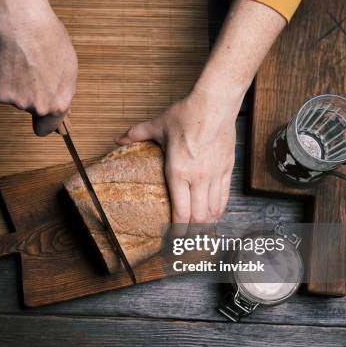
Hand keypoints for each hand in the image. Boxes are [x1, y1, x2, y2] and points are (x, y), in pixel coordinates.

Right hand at [0, 0, 77, 135]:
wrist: (23, 26)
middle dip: (31, 95)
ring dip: (18, 84)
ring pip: (16, 97)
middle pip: (31, 109)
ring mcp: (17, 102)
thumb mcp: (68, 68)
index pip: (48, 127)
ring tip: (23, 61)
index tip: (39, 123)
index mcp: (59, 104)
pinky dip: (2, 78)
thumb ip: (63, 91)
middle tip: (32, 71)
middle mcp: (39, 108)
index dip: (43, 124)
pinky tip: (9, 61)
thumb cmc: (49, 41)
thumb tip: (60, 103)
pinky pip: (1, 88)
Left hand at [116, 85, 242, 231]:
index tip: (173, 239)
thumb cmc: (186, 115)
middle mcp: (198, 178)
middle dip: (192, 234)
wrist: (215, 104)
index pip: (180, 213)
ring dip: (206, 225)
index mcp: (178, 172)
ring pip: (213, 211)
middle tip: (186, 242)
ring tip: (200, 233)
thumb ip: (137, 134)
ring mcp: (214, 175)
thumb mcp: (158, 125)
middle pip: (198, 218)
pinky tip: (214, 215)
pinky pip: (224, 197)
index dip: (177, 231)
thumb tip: (118, 139)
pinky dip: (219, 211)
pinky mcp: (227, 169)